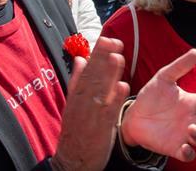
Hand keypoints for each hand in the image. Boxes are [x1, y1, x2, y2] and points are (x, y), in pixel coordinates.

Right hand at [52, 37, 129, 170]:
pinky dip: (116, 99)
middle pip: (94, 76)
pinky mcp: (103, 128)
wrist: (73, 159)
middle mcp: (83, 102)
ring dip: (110, 74)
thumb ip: (77, 80)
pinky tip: (124, 87)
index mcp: (76, 94)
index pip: (87, 68)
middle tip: (114, 41)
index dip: (97, 53)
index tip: (106, 38)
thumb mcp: (72, 103)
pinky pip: (111, 112)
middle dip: (104, 58)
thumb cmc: (75, 129)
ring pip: (102, 91)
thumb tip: (81, 59)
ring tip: (119, 58)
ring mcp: (93, 114)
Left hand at [121, 49, 195, 161]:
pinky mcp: (174, 147)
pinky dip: (189, 153)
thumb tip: (195, 51)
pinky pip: (188, 155)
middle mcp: (192, 119)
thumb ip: (179, 66)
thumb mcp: (164, 78)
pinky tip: (184, 147)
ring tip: (191, 129)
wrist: (132, 115)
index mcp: (193, 102)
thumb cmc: (151, 96)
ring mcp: (184, 134)